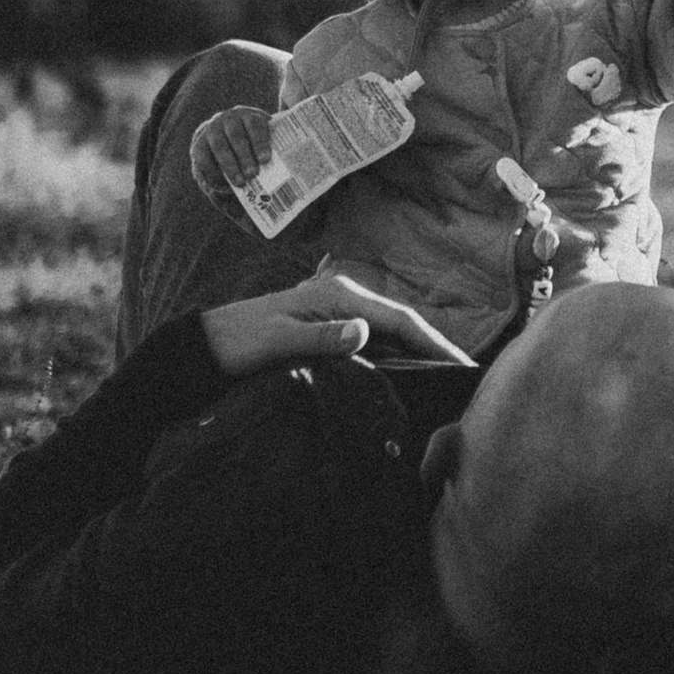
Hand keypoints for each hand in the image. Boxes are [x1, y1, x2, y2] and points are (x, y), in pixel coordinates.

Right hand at [189, 103, 275, 201]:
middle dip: (245, 156)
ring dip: (230, 165)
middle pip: (236, 136)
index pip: (255, 125)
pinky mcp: (199, 144)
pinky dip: (213, 172)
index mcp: (249, 115)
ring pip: (219, 146)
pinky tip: (222, 185)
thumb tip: (293, 167)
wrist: (223, 133)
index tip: (266, 160)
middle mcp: (229, 119)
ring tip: (240, 182)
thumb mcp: (264, 137)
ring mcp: (212, 130)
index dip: (260, 142)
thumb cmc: (253, 141)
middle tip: (253, 174)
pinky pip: (203, 158)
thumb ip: (274, 147)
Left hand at [201, 266, 476, 375]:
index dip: (433, 340)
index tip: (459, 363)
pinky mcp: (330, 329)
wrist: (208, 345)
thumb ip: (322, 336)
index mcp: (339, 296)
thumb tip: (364, 333)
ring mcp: (338, 313)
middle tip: (465, 375)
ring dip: (416, 352)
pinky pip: (373, 342)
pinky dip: (395, 356)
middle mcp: (344, 299)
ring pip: (389, 333)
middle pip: (401, 323)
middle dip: (433, 346)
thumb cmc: (240, 341)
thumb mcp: (279, 340)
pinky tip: (406, 376)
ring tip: (444, 378)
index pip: (399, 318)